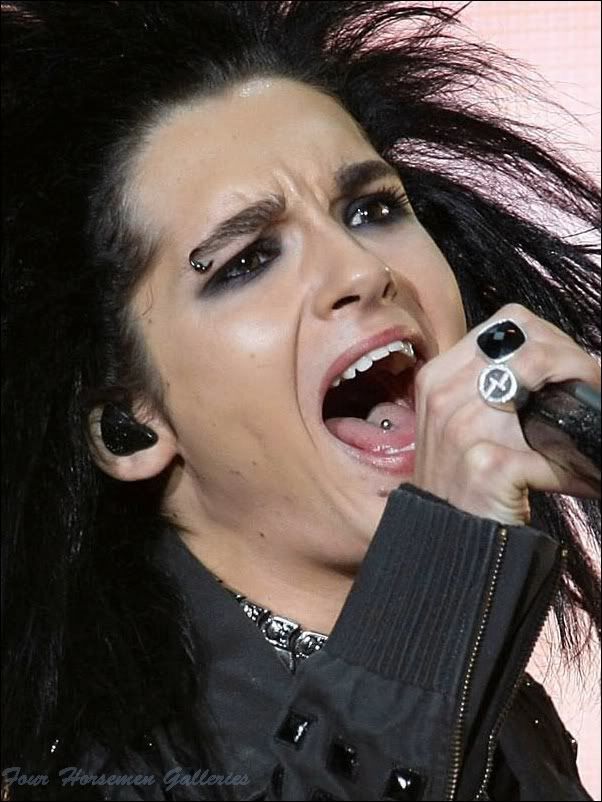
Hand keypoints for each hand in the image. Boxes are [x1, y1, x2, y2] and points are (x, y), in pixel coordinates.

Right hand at [412, 304, 600, 525]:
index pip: (509, 323)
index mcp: (439, 376)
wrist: (442, 538)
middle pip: (530, 344)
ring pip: (543, 380)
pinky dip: (573, 467)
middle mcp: (445, 394)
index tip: (573, 368)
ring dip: (579, 405)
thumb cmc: (461, 479)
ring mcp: (462, 427)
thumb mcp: (459, 422)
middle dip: (574, 363)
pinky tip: (576, 477)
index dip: (552, 338)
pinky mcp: (487, 464)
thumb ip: (495, 388)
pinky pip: (550, 451)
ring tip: (587, 428)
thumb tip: (567, 372)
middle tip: (592, 392)